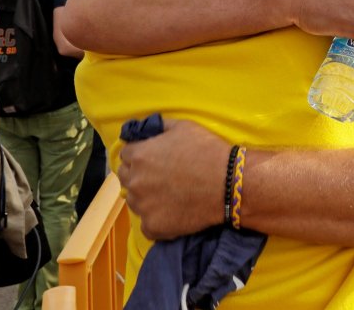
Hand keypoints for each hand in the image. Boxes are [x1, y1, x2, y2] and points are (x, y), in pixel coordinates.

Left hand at [118, 120, 230, 239]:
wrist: (228, 184)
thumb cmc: (207, 151)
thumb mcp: (183, 127)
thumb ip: (159, 127)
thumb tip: (147, 129)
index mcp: (139, 155)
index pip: (125, 154)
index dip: (139, 154)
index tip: (153, 158)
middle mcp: (135, 181)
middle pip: (125, 177)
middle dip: (137, 174)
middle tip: (159, 176)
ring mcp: (143, 206)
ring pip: (134, 201)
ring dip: (145, 197)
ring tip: (167, 196)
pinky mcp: (153, 226)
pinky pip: (147, 224)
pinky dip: (156, 220)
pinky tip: (172, 213)